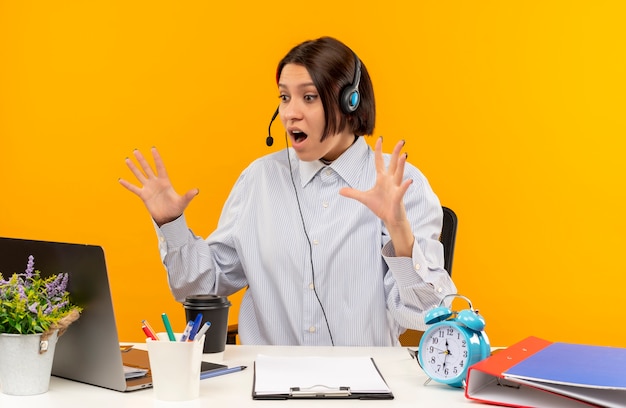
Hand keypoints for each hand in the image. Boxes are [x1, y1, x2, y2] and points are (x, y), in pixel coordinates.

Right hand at [118, 147, 197, 225]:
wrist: (168, 218)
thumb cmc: (176, 209)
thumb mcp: (182, 202)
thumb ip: (188, 195)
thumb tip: (196, 191)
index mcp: (165, 182)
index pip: (160, 167)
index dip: (156, 158)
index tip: (152, 148)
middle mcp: (156, 183)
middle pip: (147, 168)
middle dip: (142, 160)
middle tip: (135, 150)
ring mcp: (149, 188)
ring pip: (140, 175)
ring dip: (133, 168)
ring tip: (127, 160)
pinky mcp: (144, 196)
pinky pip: (134, 189)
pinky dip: (127, 185)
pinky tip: (121, 180)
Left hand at [339, 137, 413, 255]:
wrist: (390, 219)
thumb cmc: (381, 207)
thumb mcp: (364, 198)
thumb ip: (353, 193)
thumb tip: (340, 190)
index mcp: (382, 179)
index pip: (380, 162)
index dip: (379, 151)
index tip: (380, 139)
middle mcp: (390, 181)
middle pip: (394, 164)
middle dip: (396, 152)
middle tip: (401, 141)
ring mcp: (396, 188)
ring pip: (399, 174)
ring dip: (401, 165)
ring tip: (404, 155)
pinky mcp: (398, 198)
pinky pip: (402, 191)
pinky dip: (405, 186)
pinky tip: (409, 181)